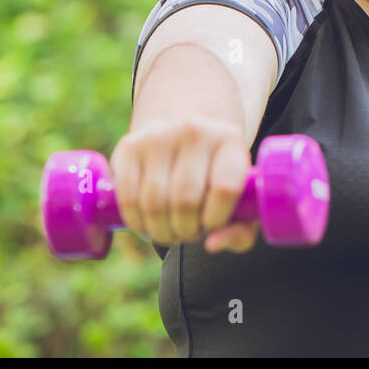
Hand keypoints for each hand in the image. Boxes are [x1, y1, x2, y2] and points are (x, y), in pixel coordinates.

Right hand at [111, 116, 260, 253]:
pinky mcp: (129, 145)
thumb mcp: (240, 195)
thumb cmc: (216, 173)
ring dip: (161, 231)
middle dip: (186, 231)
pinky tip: (147, 223)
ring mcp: (159, 136)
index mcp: (230, 141)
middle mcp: (195, 132)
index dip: (216, 219)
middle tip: (188, 233)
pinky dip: (136, 222)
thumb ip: (241, 230)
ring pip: (154, 203)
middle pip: (185, 200)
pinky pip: (127, 198)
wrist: (185, 123)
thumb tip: (212, 245)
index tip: (211, 224)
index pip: (225, 188)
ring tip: (170, 231)